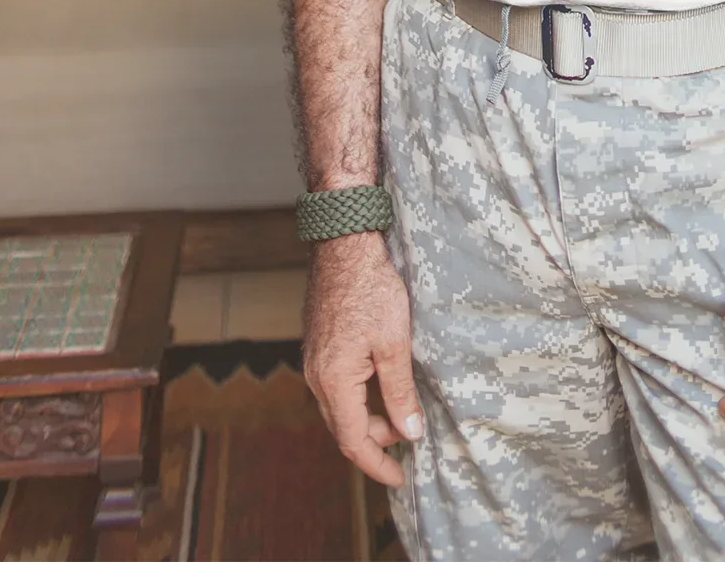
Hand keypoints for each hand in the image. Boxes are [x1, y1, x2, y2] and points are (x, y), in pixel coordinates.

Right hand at [303, 229, 422, 486]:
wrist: (343, 246)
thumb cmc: (371, 289)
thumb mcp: (394, 343)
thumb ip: (400, 392)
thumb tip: (410, 432)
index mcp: (333, 382)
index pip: (354, 442)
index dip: (378, 465)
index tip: (400, 479)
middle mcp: (316, 378)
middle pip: (344, 429)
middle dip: (376, 443)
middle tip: (408, 442)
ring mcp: (314, 362)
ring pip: (339, 409)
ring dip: (368, 420)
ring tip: (399, 416)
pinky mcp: (318, 347)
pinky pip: (335, 388)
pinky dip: (358, 399)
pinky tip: (379, 388)